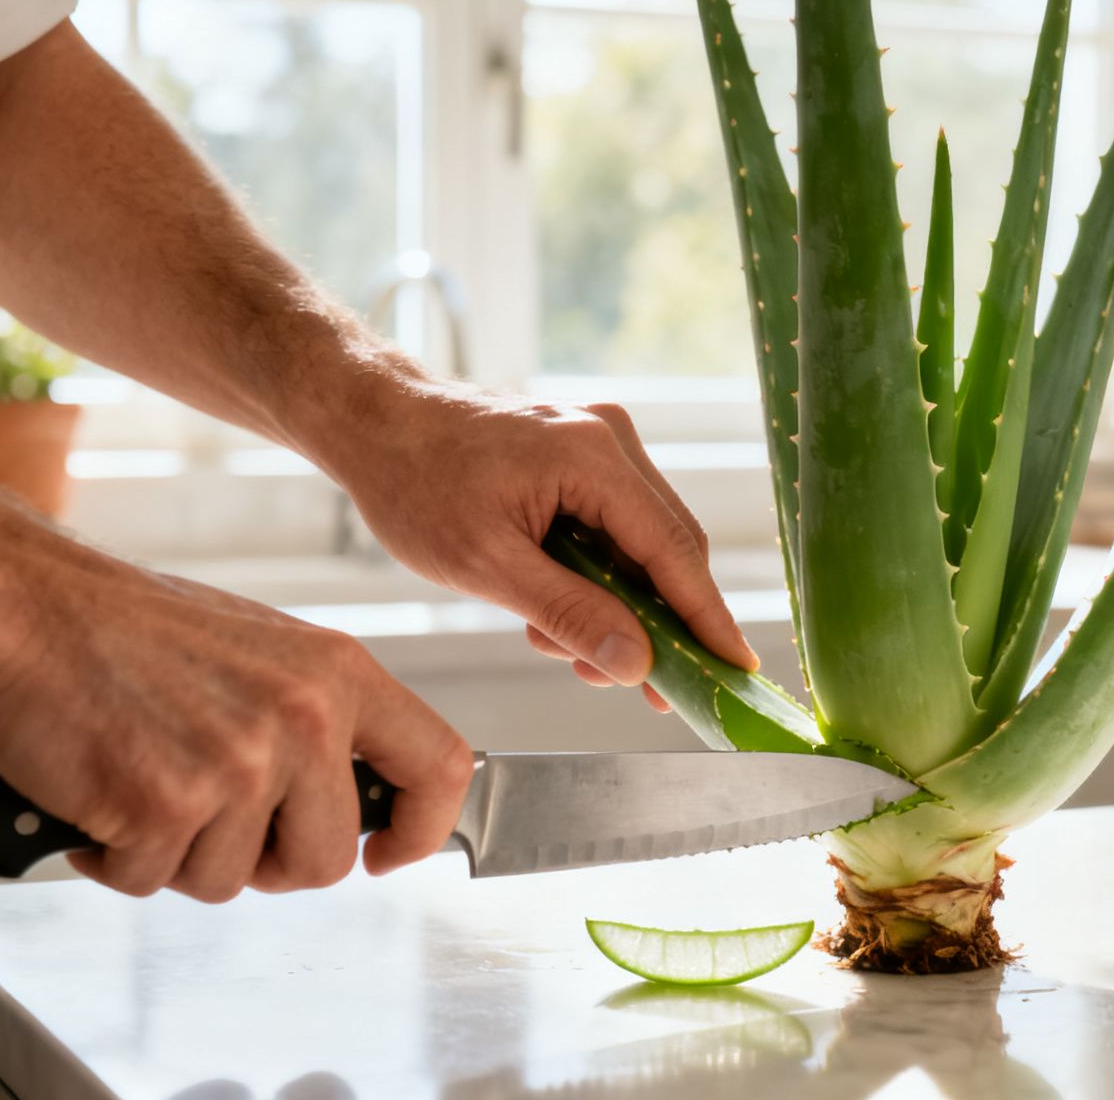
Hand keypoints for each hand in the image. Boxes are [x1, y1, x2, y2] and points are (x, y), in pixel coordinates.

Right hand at [0, 555, 472, 902]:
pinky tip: (101, 799)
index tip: (387, 854)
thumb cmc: (133, 631)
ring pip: (231, 882)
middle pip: (325, 860)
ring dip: (179, 857)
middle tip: (212, 823)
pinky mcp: (165, 806)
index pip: (439, 767)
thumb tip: (363, 796)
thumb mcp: (269, 651)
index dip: (421, 831)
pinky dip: (116, 859)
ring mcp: (238, 765)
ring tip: (145, 784)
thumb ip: (322, 719)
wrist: (27, 610)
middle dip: (267, 864)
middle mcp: (304, 719)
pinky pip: (152, 881)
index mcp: (340, 675)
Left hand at [320, 384, 758, 710]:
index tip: (737, 671)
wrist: (376, 423)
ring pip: (644, 542)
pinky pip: (618, 527)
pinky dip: (601, 577)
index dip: (709, 618)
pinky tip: (558, 611)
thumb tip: (636, 664)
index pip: (674, 552)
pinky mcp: (586, 455)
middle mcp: (610, 439)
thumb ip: (569, 614)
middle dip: (659, 624)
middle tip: (644, 690)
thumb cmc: (414, 483)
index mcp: (591, 456)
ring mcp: (601, 443)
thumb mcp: (486, 565)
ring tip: (565, 648)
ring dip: (621, 605)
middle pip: (671, 547)